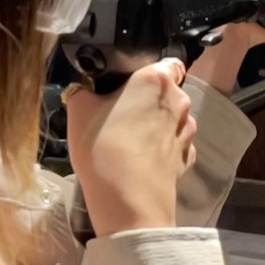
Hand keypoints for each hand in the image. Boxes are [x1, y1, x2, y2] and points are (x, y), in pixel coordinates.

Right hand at [63, 59, 196, 237]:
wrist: (127, 201)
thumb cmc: (103, 145)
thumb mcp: (78, 110)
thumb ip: (83, 91)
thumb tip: (84, 89)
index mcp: (156, 80)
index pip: (168, 62)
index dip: (148, 71)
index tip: (129, 84)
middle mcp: (178, 101)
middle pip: (168, 92)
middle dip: (150, 100)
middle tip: (121, 114)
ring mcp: (186, 132)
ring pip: (174, 119)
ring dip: (159, 125)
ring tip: (132, 140)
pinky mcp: (186, 159)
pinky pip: (176, 146)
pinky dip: (163, 149)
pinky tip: (143, 159)